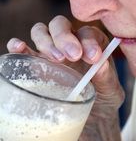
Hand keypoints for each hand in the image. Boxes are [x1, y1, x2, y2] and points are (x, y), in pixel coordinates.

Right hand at [7, 15, 123, 108]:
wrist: (92, 114)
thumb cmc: (103, 99)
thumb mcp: (110, 90)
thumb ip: (107, 77)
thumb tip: (100, 64)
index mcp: (91, 45)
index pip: (87, 33)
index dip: (89, 41)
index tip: (93, 58)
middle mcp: (70, 44)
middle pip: (60, 25)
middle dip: (64, 38)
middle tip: (73, 56)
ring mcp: (52, 53)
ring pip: (41, 32)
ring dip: (45, 41)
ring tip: (55, 59)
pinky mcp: (38, 65)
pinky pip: (25, 50)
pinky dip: (19, 46)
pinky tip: (19, 48)